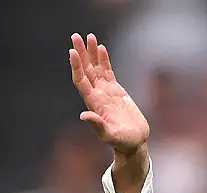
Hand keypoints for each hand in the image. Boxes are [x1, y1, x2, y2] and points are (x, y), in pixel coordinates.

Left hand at [69, 33, 149, 154]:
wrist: (133, 142)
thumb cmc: (122, 142)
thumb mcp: (109, 135)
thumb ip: (97, 125)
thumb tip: (84, 115)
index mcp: (93, 103)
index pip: (81, 81)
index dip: (76, 66)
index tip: (72, 51)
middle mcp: (97, 95)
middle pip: (86, 70)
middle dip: (81, 53)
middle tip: (75, 36)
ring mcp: (106, 92)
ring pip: (96, 68)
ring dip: (91, 53)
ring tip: (88, 36)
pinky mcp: (116, 91)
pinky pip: (108, 72)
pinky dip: (104, 60)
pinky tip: (101, 48)